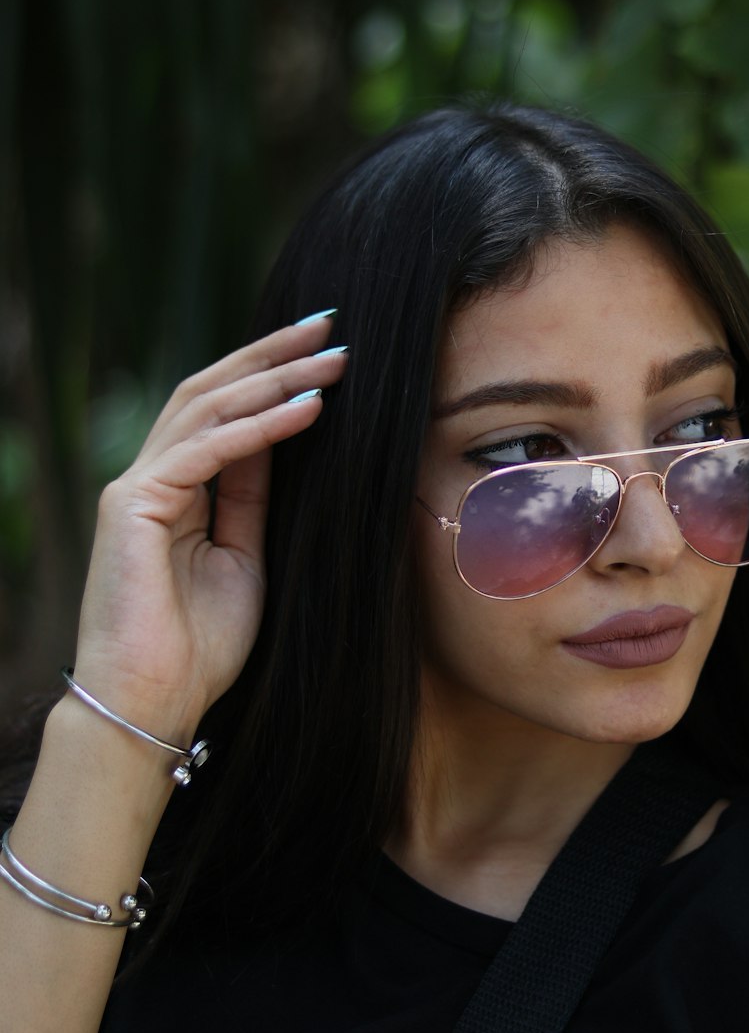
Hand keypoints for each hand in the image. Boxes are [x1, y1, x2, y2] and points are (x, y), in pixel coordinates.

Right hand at [72, 316, 346, 739]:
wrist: (153, 705)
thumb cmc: (200, 647)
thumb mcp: (246, 559)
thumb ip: (255, 499)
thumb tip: (285, 437)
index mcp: (176, 488)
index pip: (223, 410)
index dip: (271, 374)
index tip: (326, 350)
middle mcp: (152, 476)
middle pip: (211, 391)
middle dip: (272, 355)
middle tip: (329, 327)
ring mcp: (136, 487)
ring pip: (207, 407)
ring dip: (274, 379)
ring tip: (331, 360)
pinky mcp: (134, 505)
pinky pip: (207, 450)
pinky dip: (260, 427)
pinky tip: (307, 410)